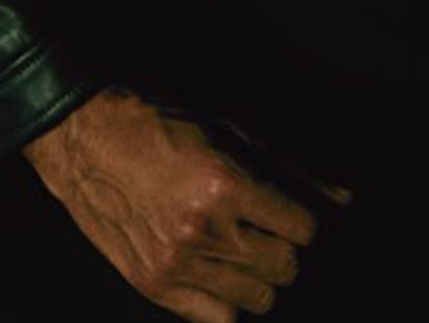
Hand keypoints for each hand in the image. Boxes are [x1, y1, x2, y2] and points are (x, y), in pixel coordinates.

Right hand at [22, 88, 342, 319]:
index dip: (295, 217)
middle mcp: (204, 229)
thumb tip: (344, 199)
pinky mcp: (156, 286)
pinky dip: (225, 299)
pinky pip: (219, 319)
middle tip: (256, 225)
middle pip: (284, 267)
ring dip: (255, 274)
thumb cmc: (157, 125)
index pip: (301, 229)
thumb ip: (288, 168)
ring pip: (259, 298)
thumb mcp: (226, 130)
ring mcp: (178, 264)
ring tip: (233, 247)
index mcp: (224, 184)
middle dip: (279, 246)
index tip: (281, 209)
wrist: (84, 140)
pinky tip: (214, 271)